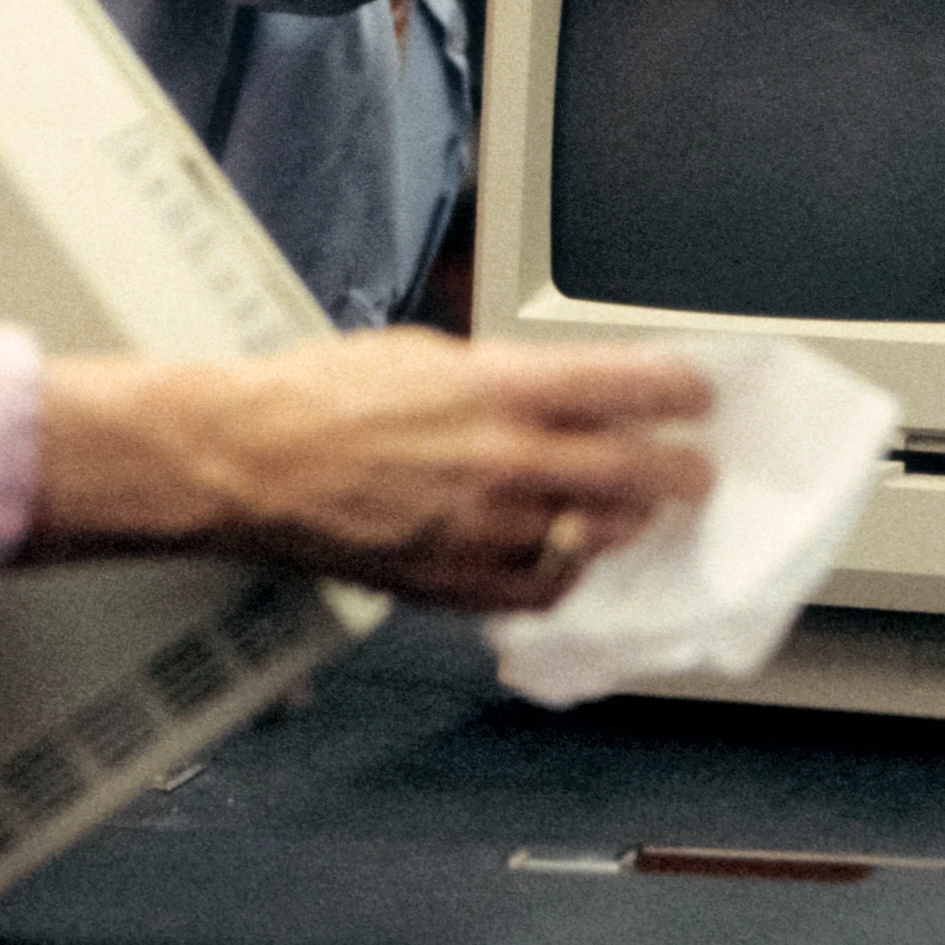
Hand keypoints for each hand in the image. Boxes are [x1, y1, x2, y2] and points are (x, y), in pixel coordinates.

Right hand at [25, 329, 718, 612]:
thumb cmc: (319, 396)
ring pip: (600, 535)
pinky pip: (542, 592)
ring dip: (629, 525)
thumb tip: (560, 389)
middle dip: (680, 473)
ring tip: (639, 516)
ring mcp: (486, 527)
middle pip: (638, 471)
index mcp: (503, 386)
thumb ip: (504, 376)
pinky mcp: (455, 580)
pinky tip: (568, 563)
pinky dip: (565, 577)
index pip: (632, 385)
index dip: (682, 392)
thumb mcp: (427, 353)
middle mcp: (507, 458)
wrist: (246, 458)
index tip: (697, 397)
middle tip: (696, 472)